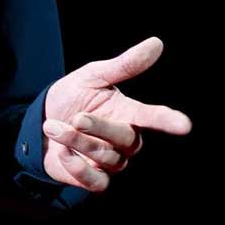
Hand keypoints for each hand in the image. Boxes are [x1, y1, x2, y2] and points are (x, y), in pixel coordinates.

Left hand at [41, 36, 190, 191]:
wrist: (40, 122)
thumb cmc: (73, 97)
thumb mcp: (93, 75)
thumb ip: (125, 64)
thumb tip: (157, 42)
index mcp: (129, 113)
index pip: (153, 117)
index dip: (167, 120)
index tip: (184, 125)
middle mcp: (125, 140)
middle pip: (126, 138)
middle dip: (98, 127)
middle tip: (76, 117)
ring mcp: (112, 161)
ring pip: (107, 157)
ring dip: (76, 141)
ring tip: (53, 126)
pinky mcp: (96, 179)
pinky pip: (97, 182)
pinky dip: (77, 167)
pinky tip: (61, 152)